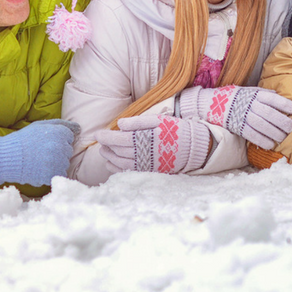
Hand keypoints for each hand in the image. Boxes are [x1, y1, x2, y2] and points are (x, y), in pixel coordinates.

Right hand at [0, 119, 79, 185]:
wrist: (6, 157)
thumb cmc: (23, 139)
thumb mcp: (41, 125)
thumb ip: (62, 125)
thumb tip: (78, 129)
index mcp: (59, 133)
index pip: (70, 137)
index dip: (58, 140)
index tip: (46, 142)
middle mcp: (60, 146)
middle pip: (68, 151)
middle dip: (58, 151)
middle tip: (41, 152)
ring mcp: (56, 161)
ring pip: (65, 163)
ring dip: (56, 163)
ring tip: (39, 161)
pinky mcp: (51, 174)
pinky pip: (59, 174)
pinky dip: (51, 173)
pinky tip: (40, 169)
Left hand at [96, 114, 211, 173]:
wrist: (193, 147)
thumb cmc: (175, 129)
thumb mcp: (159, 119)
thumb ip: (138, 122)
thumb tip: (119, 124)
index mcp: (143, 139)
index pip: (117, 140)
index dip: (105, 137)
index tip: (97, 134)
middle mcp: (142, 154)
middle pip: (117, 152)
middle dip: (106, 147)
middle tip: (100, 142)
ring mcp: (145, 165)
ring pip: (121, 163)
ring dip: (110, 158)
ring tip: (104, 152)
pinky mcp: (149, 171)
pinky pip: (129, 171)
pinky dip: (117, 169)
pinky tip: (112, 164)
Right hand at [175, 85, 291, 148]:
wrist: (214, 103)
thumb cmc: (238, 97)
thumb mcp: (251, 90)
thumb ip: (264, 94)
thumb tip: (279, 96)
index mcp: (255, 95)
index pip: (273, 99)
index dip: (285, 104)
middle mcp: (250, 105)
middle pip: (270, 114)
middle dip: (283, 122)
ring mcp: (243, 117)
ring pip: (262, 126)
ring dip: (275, 133)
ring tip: (283, 137)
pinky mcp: (238, 127)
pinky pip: (252, 135)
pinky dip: (262, 141)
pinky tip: (270, 145)